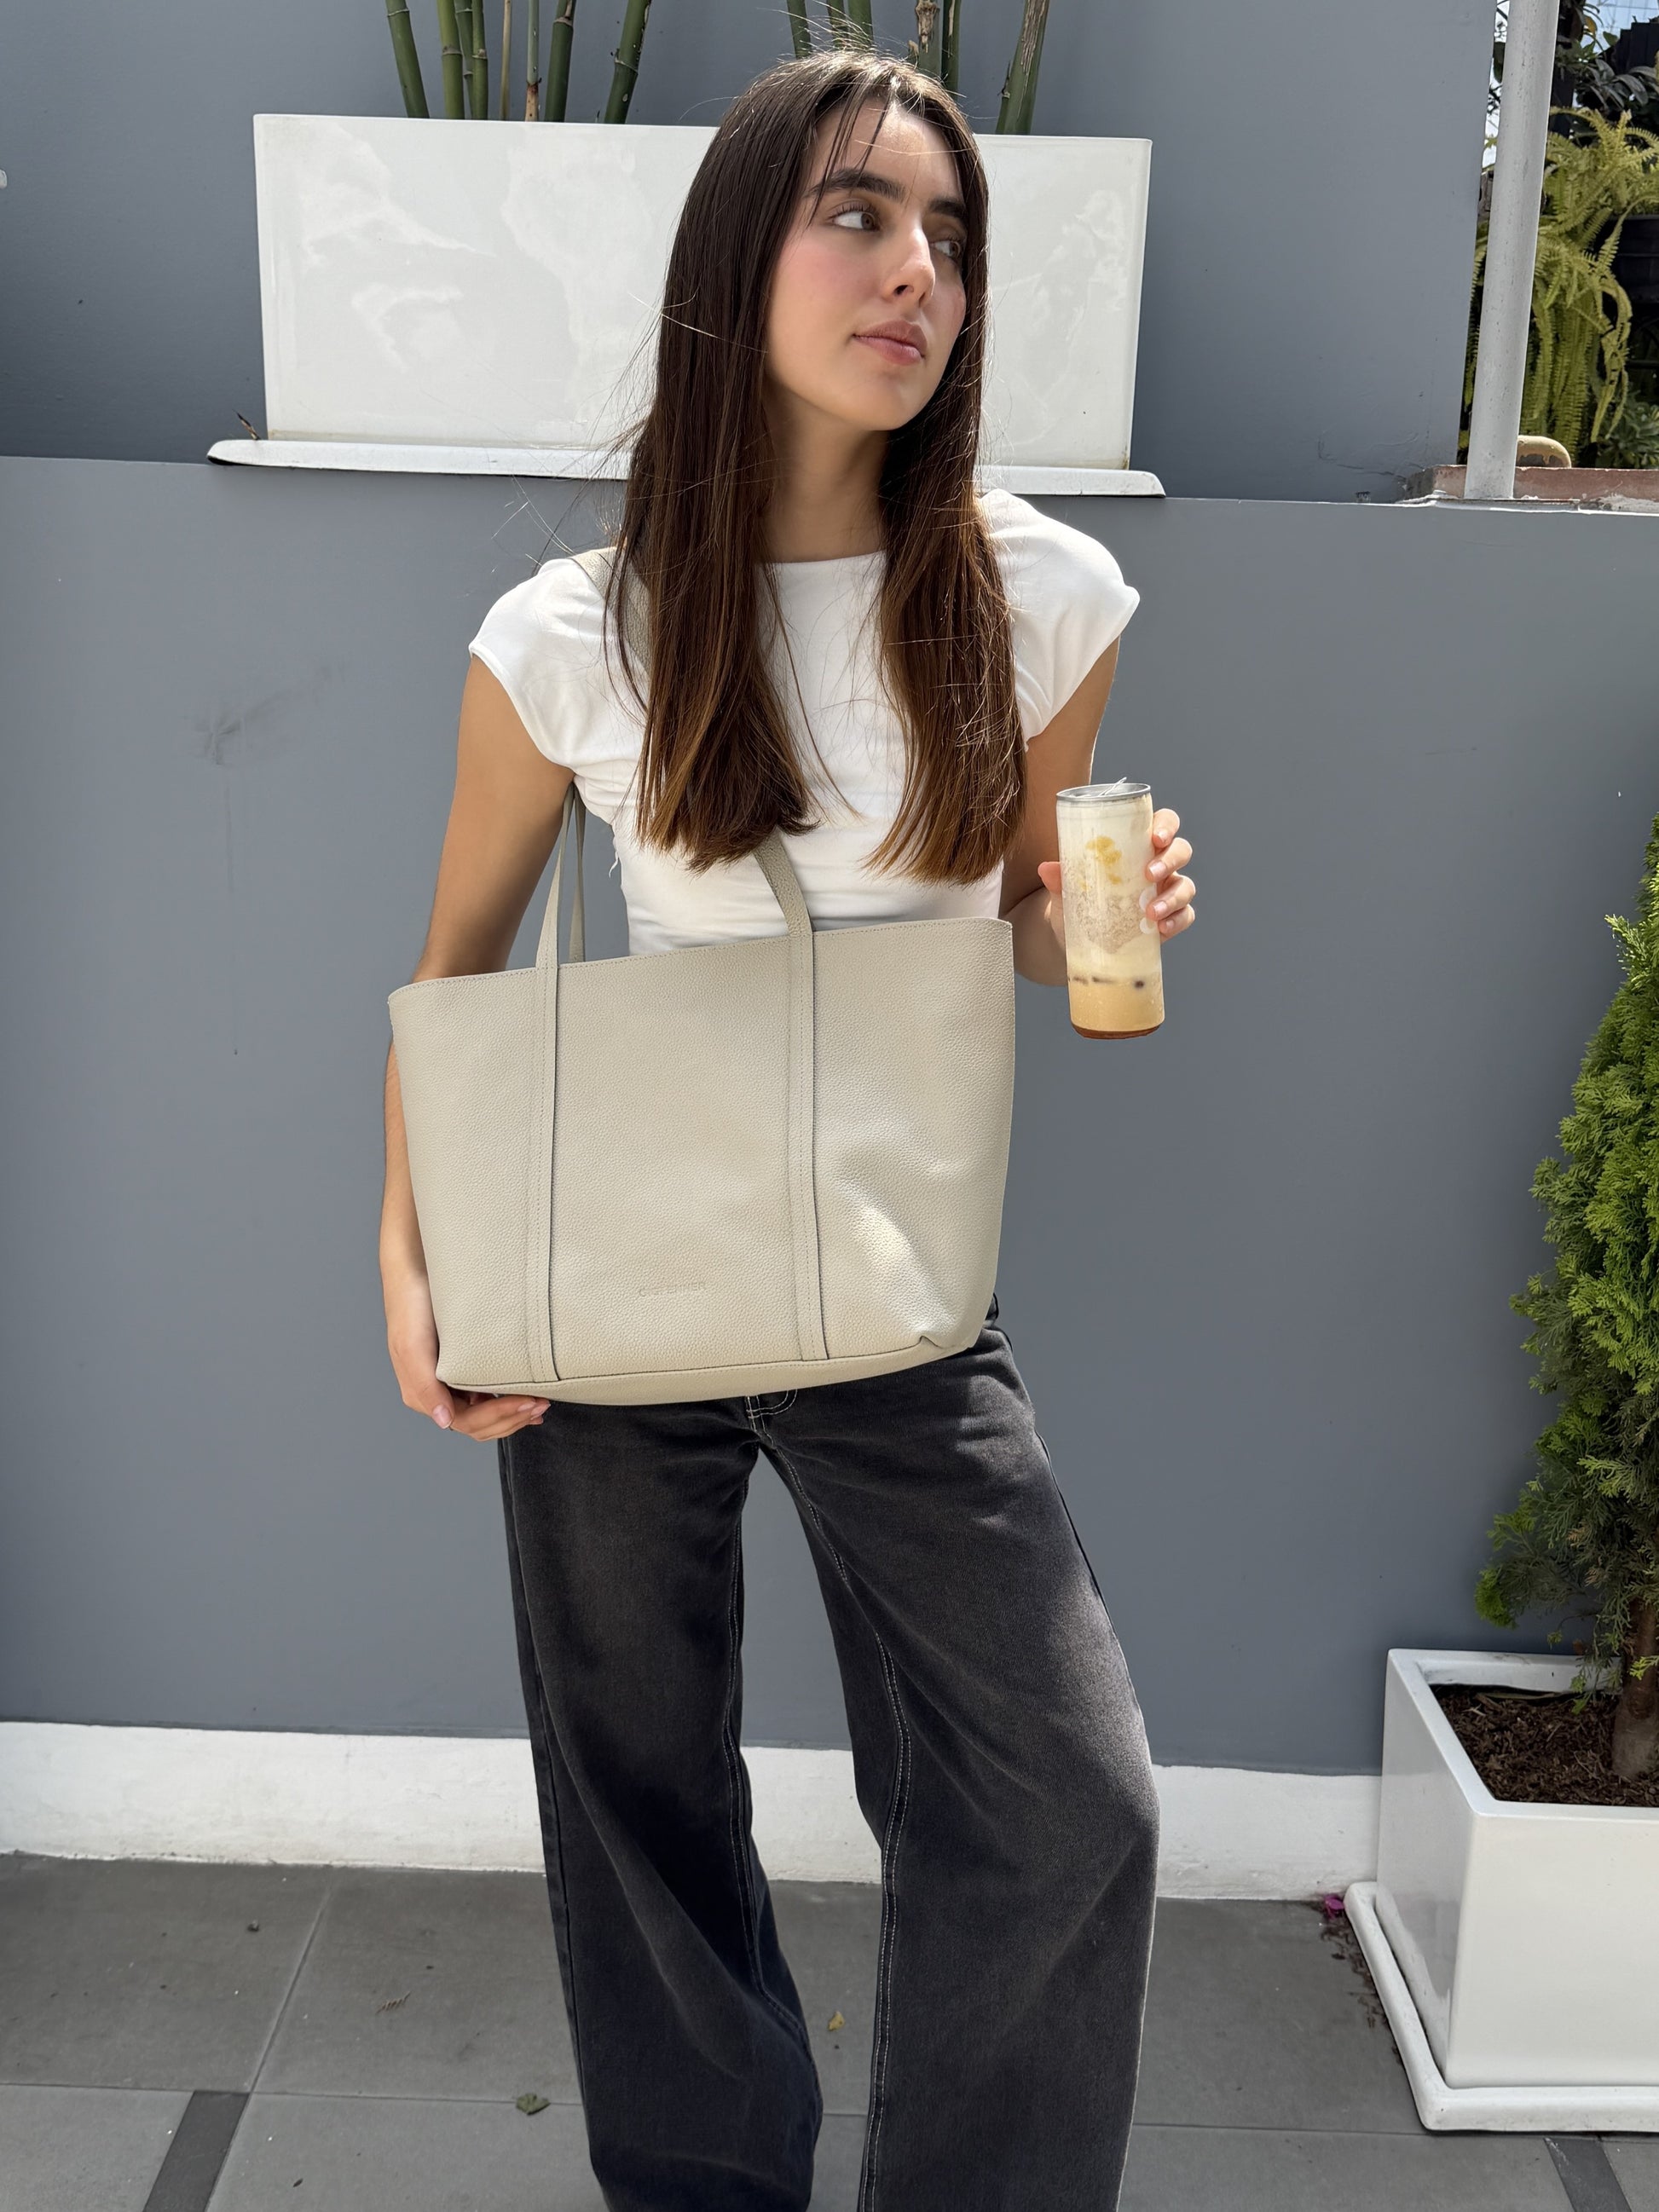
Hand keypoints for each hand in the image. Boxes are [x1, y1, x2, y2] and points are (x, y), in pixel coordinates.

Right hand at [384, 1265, 548, 1440]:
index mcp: (423, 1395)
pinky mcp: (462, 1367)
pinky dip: (507, 1403)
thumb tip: (443, 1421)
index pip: (467, 1422)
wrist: (415, 1270)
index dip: (498, 1417)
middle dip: (511, 1419)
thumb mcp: (412, 1347)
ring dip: (512, 1415)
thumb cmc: (411, 1306)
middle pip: (478, 1425)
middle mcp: (437, 1394)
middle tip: (540, 1404)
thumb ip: (424, 1386)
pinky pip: (486, 1397)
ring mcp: (450, 1382)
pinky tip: (525, 1398)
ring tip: (539, 1404)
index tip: (527, 1401)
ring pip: (484, 1416)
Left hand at [1036, 808, 1196, 956]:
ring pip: (1185, 886)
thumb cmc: (1079, 898)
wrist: (1076, 935)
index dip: (1166, 825)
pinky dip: (1177, 920)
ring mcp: (1167, 891)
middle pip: (1181, 851)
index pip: (1164, 823)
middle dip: (1170, 860)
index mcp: (1139, 845)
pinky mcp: (1170, 918)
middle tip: (1149, 874)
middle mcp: (1159, 864)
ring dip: (1173, 897)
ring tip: (1150, 912)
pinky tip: (1161, 929)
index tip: (1155, 836)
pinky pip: (1186, 916)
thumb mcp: (1068, 887)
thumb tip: (1046, 868)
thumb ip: (1061, 877)